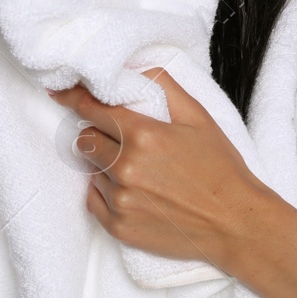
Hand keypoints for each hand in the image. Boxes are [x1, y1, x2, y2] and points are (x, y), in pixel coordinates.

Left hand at [47, 67, 268, 270]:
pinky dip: (104, 191)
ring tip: (139, 170)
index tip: (60, 92)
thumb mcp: (199, 117)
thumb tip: (134, 69)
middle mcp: (126, 168)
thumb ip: (165, 86)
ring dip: (105, 164)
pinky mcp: (119, 227)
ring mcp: (121, 200)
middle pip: (86, 140)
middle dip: (98, 134)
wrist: (235, 222)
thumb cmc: (221, 169)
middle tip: (121, 138)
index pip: (93, 109)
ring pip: (91, 170)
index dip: (75, 98)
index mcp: (144, 136)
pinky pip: (93, 200)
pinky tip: (131, 190)